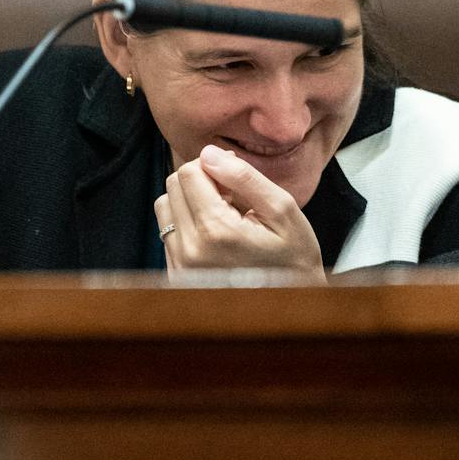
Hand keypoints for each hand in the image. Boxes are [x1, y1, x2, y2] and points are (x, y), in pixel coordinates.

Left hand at [154, 144, 324, 278]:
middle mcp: (191, 251)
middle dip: (200, 182)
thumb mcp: (283, 210)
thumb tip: (209, 153)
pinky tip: (216, 239)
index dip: (213, 165)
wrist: (292, 306)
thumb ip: (244, 177)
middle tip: (232, 199)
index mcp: (216, 231)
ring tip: (223, 218)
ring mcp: (180, 267)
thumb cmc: (293, 259)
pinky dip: (188, 226)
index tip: (234, 181)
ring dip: (190, 203)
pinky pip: (168, 233)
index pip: (189, 171)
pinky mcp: (176, 276)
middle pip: (173, 186)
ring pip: (165, 207)